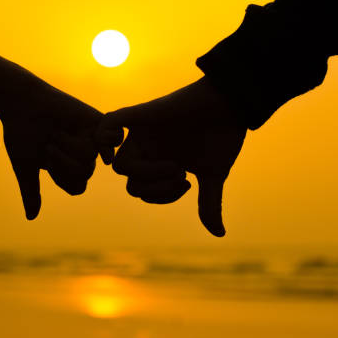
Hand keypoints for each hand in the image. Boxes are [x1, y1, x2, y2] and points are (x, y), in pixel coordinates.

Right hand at [0, 67, 105, 219]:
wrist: (22, 102)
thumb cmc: (20, 134)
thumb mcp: (25, 167)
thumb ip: (31, 192)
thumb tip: (31, 218)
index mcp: (68, 168)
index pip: (77, 187)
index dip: (61, 177)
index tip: (45, 161)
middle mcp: (83, 155)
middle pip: (84, 173)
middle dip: (62, 158)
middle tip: (49, 141)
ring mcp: (92, 139)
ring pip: (90, 157)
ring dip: (69, 143)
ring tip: (59, 130)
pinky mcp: (98, 122)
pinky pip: (115, 138)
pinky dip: (107, 138)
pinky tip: (95, 133)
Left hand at [97, 77, 246, 235]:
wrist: (233, 102)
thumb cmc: (223, 136)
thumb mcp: (213, 176)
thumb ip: (209, 205)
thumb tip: (219, 234)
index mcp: (158, 163)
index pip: (141, 192)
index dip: (160, 197)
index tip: (187, 183)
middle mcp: (146, 149)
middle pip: (129, 182)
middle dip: (155, 187)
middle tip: (181, 175)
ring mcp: (141, 133)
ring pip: (120, 165)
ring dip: (148, 173)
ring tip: (176, 166)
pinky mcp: (141, 114)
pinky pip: (108, 123)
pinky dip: (104, 136)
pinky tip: (120, 142)